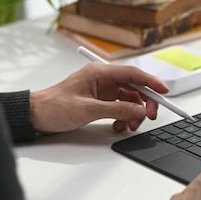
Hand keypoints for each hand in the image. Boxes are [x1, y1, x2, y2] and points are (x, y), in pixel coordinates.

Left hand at [30, 62, 169, 133]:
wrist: (35, 115)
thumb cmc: (54, 107)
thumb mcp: (87, 109)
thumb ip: (116, 109)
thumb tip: (138, 109)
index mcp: (100, 73)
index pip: (133, 74)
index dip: (151, 82)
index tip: (164, 92)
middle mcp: (103, 79)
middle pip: (134, 87)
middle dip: (145, 102)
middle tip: (150, 116)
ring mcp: (102, 90)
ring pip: (129, 99)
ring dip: (133, 113)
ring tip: (130, 126)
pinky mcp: (100, 101)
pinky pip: (120, 108)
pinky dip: (123, 118)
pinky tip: (118, 126)